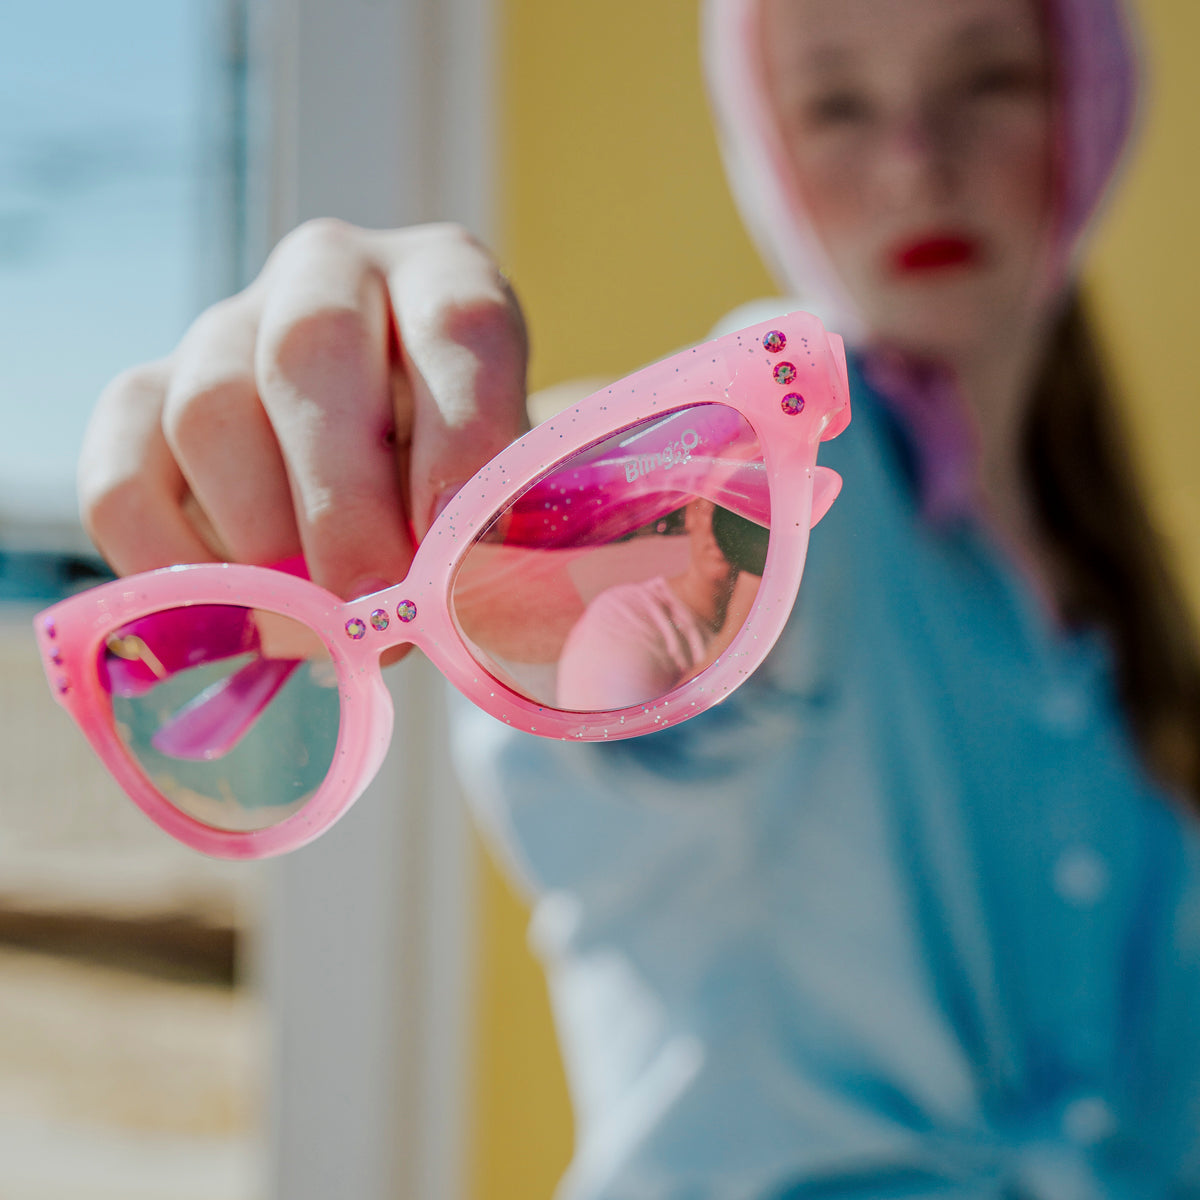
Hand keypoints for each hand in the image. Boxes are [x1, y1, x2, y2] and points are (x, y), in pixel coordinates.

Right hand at [78, 219, 528, 601]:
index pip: (458, 324)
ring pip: (209, 413)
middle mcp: (327, 277)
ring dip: (264, 542)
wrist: (389, 484)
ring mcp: (223, 329)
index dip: (463, 433)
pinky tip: (241, 617)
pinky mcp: (144, 400)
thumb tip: (460, 600)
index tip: (455, 537)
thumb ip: (500, 536)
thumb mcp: (510, 502)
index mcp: (444, 278)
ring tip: (321, 626)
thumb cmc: (469, 495)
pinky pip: (120, 483)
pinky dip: (172, 569)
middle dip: (343, 500)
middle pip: (310, 352)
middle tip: (373, 602)